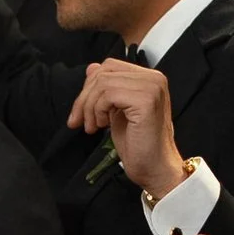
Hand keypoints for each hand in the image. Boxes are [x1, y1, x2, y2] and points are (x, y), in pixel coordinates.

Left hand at [70, 58, 186, 197]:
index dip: (89, 87)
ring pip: (103, 83)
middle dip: (84, 98)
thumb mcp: (115, 111)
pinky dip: (98, 111)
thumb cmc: (137, 143)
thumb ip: (106, 89)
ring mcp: (152, 87)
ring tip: (92, 127)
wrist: (154, 167)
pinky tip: (102, 126)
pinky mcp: (146, 100)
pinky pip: (108, 95)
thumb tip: (91, 68)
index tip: (80, 111)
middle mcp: (154, 78)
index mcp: (149, 78)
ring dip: (89, 107)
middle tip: (79, 121)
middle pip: (103, 72)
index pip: (109, 67)